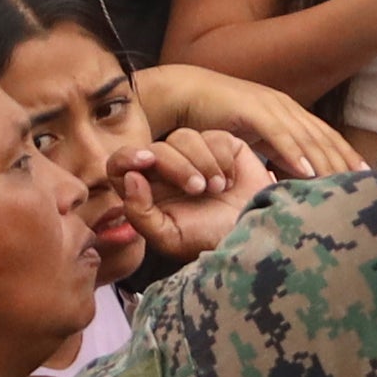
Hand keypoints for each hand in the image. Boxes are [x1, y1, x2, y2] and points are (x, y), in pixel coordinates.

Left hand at [114, 129, 272, 258]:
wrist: (255, 235)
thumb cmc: (209, 240)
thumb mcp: (169, 237)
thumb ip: (140, 213)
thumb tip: (130, 178)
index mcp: (146, 190)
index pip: (120, 163)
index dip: (128, 156)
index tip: (146, 161)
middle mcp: (166, 170)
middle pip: (155, 147)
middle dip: (176, 166)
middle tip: (196, 189)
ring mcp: (193, 155)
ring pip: (183, 137)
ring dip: (201, 163)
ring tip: (216, 189)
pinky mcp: (221, 145)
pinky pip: (212, 137)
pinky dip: (221, 159)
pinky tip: (229, 180)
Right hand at [132, 63, 361, 180]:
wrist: (182, 93)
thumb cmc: (215, 118)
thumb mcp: (254, 138)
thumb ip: (276, 152)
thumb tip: (297, 173)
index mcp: (287, 114)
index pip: (324, 137)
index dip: (346, 156)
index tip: (365, 178)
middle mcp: (285, 108)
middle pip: (323, 138)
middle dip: (345, 161)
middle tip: (365, 184)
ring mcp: (269, 107)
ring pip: (306, 138)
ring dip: (327, 161)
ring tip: (343, 182)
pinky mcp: (250, 111)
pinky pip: (277, 135)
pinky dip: (294, 153)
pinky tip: (308, 171)